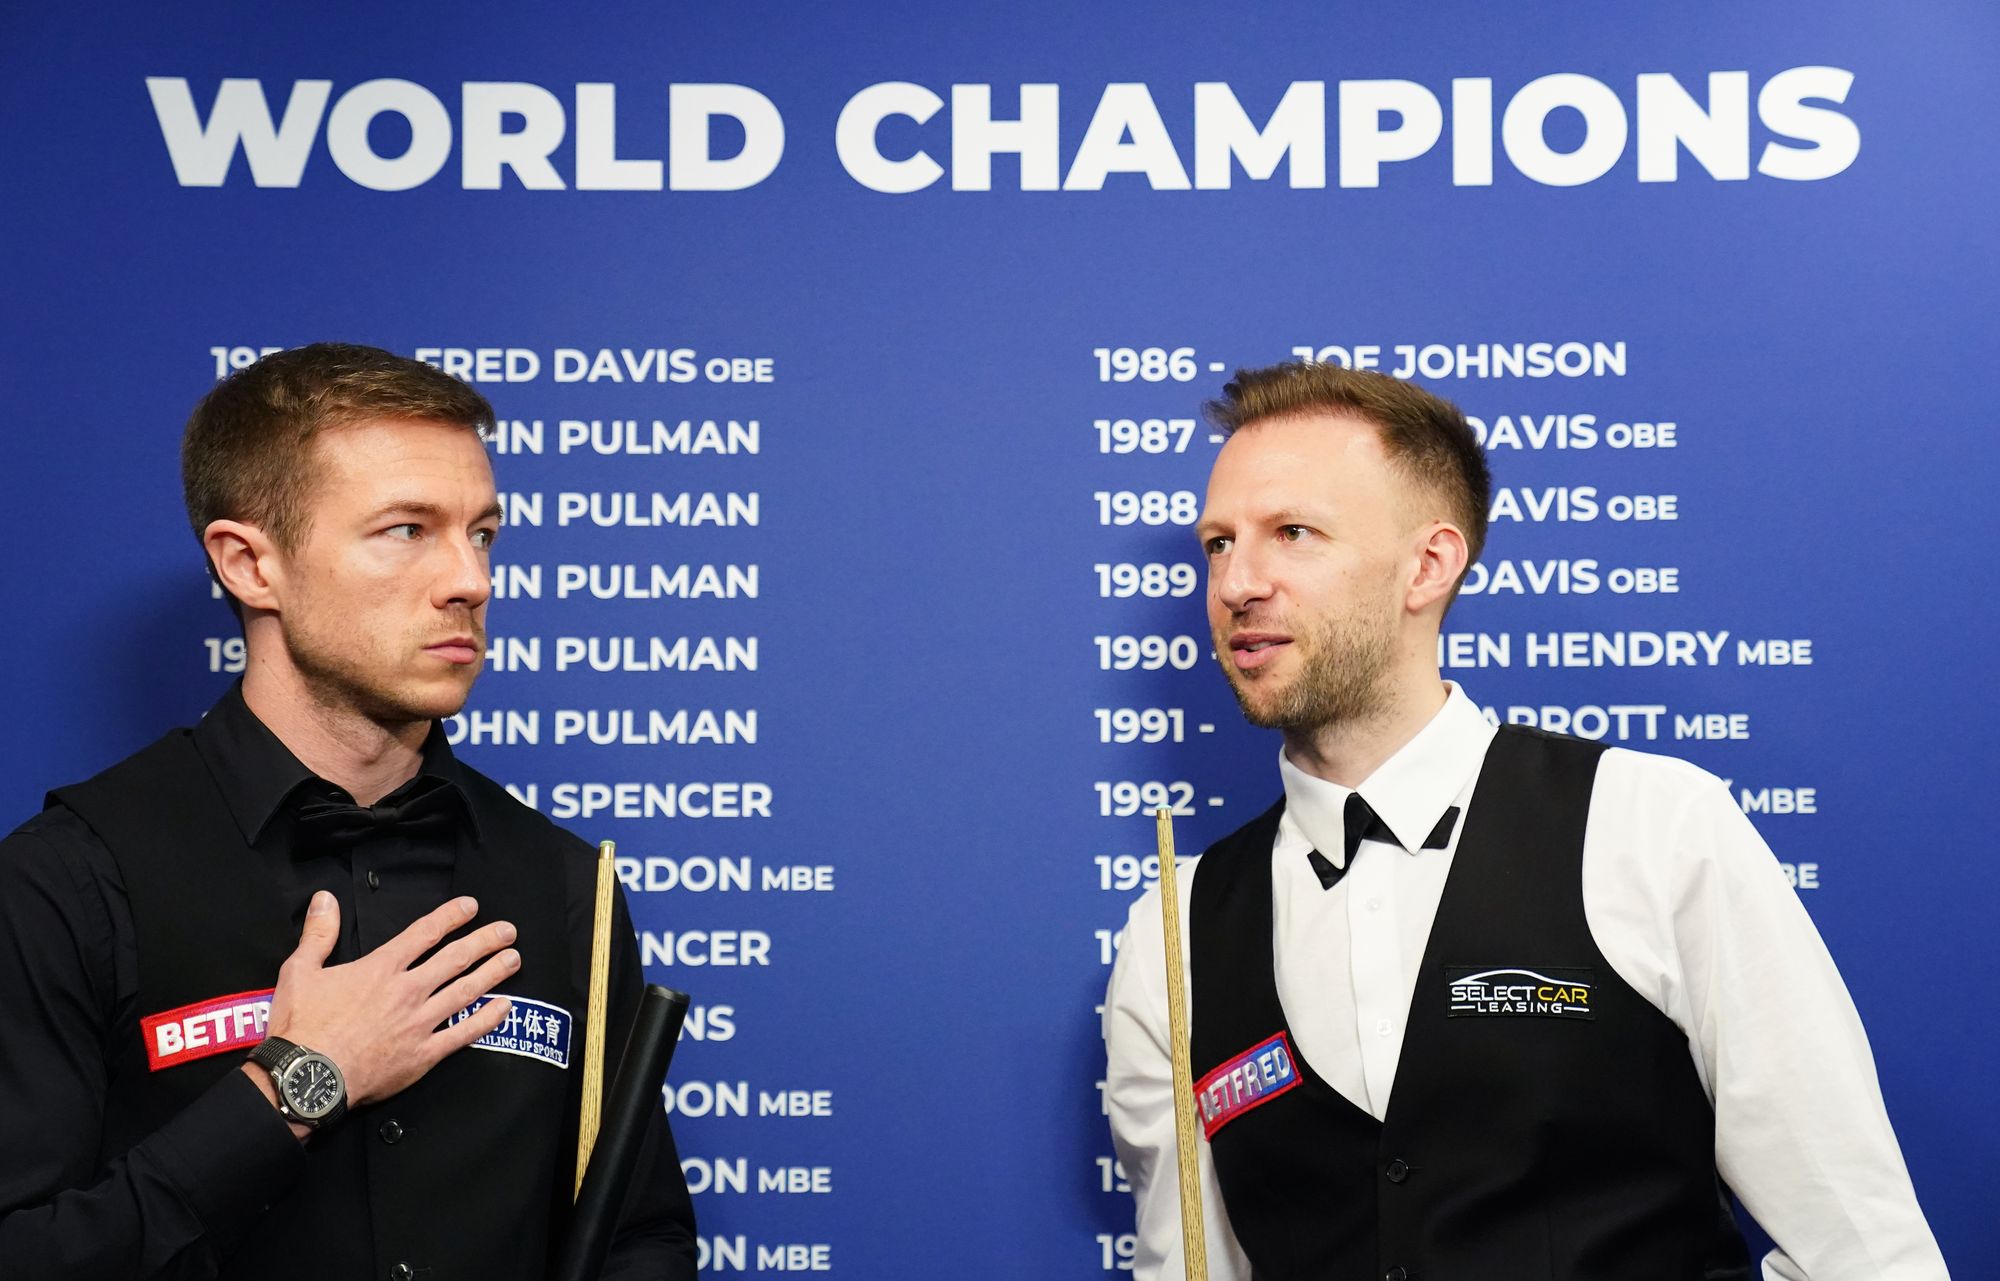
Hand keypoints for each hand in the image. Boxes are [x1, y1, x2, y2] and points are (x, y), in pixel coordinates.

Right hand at [263, 890, 519, 1106]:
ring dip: (493, 973)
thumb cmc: (300, 1026)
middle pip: (456, 958)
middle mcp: (407, 990)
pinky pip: (464, 1033)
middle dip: (486, 941)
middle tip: (508, 931)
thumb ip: (318, 933)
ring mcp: (419, 1022)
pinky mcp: (424, 1054)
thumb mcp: (300, 970)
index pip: (425, 933)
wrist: (306, 1078)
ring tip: (514, 959)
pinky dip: (487, 1019)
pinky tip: (505, 1008)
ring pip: (466, 991)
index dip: (451, 916)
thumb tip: (324, 899)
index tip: (472, 907)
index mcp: (380, 968)